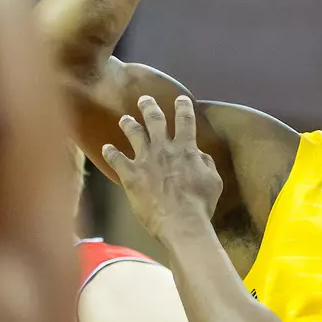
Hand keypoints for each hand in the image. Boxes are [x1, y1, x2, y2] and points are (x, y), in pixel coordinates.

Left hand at [101, 96, 222, 238]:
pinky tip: (107, 148)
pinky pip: (116, 159)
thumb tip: (199, 154)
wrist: (181, 222)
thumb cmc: (201, 204)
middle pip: (155, 120)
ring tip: (125, 119)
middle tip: (145, 100)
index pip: (185, 121)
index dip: (183, 107)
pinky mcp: (130, 175)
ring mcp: (145, 160)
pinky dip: (111, 153)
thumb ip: (206, 163)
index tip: (181, 99)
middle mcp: (164, 148)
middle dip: (149, 107)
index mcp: (186, 149)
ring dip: (129, 124)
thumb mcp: (214, 180)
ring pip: (134, 134)